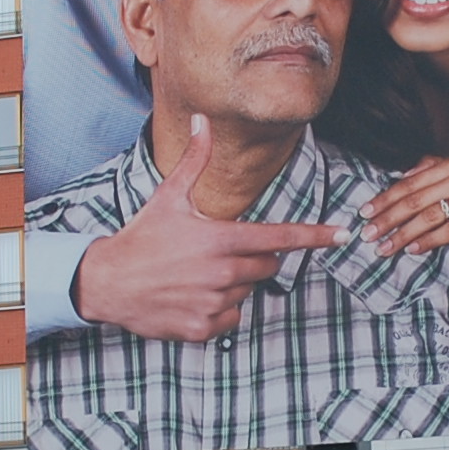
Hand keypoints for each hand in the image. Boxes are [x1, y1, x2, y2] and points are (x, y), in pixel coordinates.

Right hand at [71, 115, 346, 341]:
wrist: (107, 283)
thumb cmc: (141, 237)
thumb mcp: (169, 197)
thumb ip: (195, 161)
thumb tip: (202, 121)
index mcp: (220, 239)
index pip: (279, 237)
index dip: (314, 236)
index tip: (341, 235)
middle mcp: (222, 273)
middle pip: (267, 266)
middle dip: (254, 257)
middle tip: (220, 252)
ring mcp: (214, 303)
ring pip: (248, 293)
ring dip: (234, 285)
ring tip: (198, 275)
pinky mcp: (203, 328)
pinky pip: (232, 319)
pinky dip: (220, 311)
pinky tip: (193, 297)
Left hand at [363, 155, 448, 260]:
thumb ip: (437, 171)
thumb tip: (403, 175)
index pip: (410, 182)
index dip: (385, 198)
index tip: (365, 213)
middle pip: (416, 199)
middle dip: (387, 218)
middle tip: (368, 234)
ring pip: (430, 216)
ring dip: (403, 234)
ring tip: (385, 248)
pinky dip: (429, 241)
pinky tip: (413, 250)